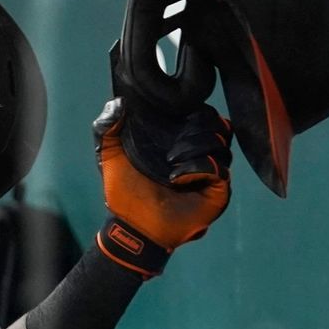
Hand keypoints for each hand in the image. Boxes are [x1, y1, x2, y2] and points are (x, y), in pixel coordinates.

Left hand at [94, 97, 231, 277]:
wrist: (132, 226)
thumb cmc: (123, 194)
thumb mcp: (109, 156)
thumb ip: (107, 128)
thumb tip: (118, 101)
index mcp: (179, 140)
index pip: (200, 114)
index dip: (190, 109)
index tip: (172, 114)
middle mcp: (199, 153)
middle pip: (216, 123)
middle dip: (194, 127)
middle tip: (169, 148)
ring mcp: (210, 172)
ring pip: (221, 142)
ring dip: (194, 146)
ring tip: (170, 162)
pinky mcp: (217, 191)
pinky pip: (219, 169)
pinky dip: (198, 167)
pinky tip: (177, 178)